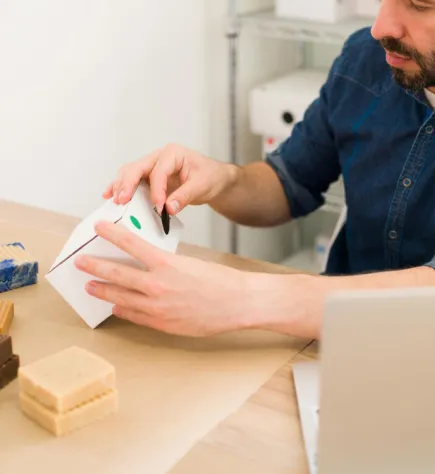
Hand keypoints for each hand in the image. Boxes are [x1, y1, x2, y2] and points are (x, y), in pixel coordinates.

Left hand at [75, 220, 252, 336]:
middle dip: (95, 266)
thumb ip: (166, 265)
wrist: (237, 304)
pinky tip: (115, 306)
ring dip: (102, 289)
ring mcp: (157, 307)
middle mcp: (157, 285)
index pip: (131, 244)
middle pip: (116, 273)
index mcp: (166, 263)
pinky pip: (134, 315)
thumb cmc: (221, 281)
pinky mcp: (161, 324)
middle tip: (81, 261)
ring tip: (90, 285)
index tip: (99, 227)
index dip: (112, 235)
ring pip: (120, 297)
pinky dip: (122, 309)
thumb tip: (149, 264)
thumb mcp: (191, 263)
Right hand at [103, 144, 237, 215]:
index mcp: (173, 153)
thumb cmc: (210, 176)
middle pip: (137, 167)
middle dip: (128, 184)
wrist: (214, 178)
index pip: (159, 171)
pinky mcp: (149, 178)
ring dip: (121, 186)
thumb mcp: (202, 185)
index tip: (158, 207)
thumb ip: (185, 196)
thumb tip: (169, 208)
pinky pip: (131, 181)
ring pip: (130, 173)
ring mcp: (152, 166)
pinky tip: (109, 195)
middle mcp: (159, 157)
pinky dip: (120, 187)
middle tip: (122, 201)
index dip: (157, 190)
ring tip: (115, 201)